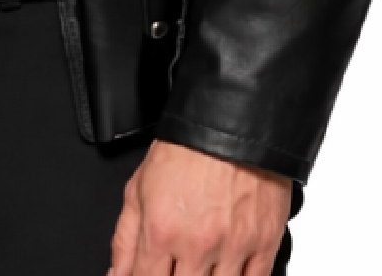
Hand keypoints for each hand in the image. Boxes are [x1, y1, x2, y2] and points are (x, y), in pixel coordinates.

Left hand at [108, 137, 292, 275]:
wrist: (232, 121)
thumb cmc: (186, 149)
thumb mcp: (138, 187)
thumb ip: (124, 239)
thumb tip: (115, 275)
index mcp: (162, 232)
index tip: (151, 274)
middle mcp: (197, 245)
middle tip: (178, 267)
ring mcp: (233, 247)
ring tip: (202, 268)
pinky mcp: (265, 243)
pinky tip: (229, 272)